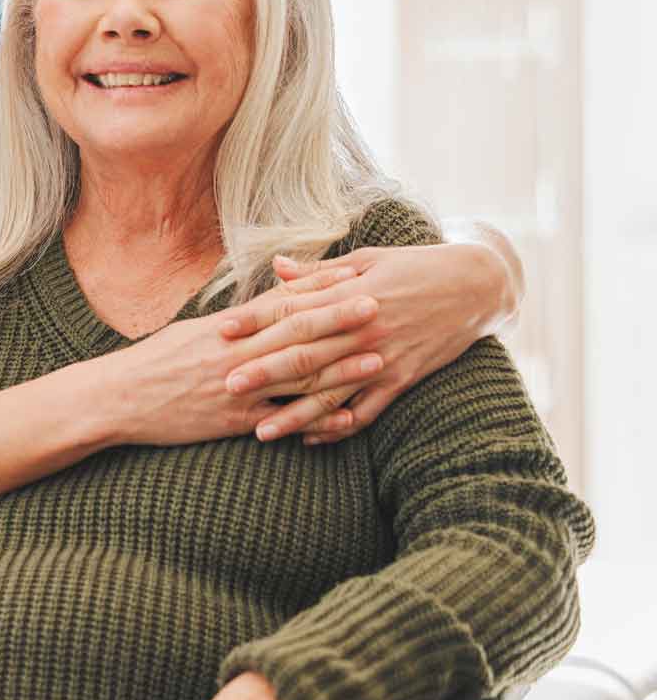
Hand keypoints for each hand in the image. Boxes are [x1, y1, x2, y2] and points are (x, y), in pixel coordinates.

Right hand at [104, 265, 383, 447]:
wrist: (119, 397)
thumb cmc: (153, 362)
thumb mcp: (192, 332)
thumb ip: (235, 321)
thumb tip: (266, 305)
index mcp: (228, 328)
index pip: (282, 304)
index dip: (322, 291)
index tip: (356, 277)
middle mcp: (237, 354)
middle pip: (297, 334)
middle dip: (341, 320)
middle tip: (381, 306)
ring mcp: (238, 388)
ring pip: (297, 377)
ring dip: (340, 369)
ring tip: (377, 360)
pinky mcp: (234, 421)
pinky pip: (282, 421)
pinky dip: (315, 420)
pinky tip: (345, 418)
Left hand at [222, 242, 504, 445]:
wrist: (477, 285)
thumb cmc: (414, 266)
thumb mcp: (367, 260)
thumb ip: (319, 272)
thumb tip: (276, 266)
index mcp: (350, 295)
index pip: (293, 309)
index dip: (255, 320)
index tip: (222, 330)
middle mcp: (363, 329)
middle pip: (306, 354)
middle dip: (264, 371)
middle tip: (226, 385)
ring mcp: (384, 358)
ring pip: (333, 392)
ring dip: (295, 414)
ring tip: (261, 431)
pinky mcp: (403, 379)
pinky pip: (367, 410)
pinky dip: (338, 427)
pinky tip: (310, 440)